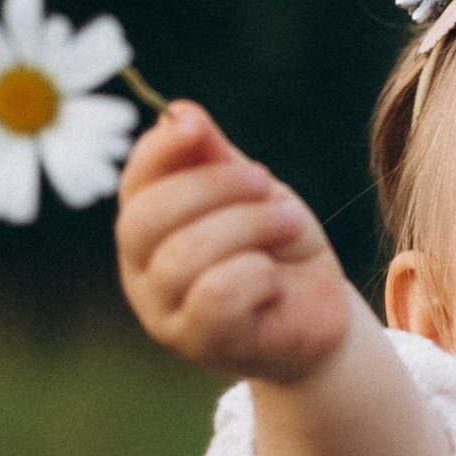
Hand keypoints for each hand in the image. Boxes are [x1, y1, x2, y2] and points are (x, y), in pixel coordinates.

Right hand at [116, 99, 350, 382]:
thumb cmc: (278, 248)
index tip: (197, 126)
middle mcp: (141, 272)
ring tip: (289, 223)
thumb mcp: (252, 192)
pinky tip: (275, 276)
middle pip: (146, 219)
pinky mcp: (200, 343)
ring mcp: (165, 313)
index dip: (161, 150)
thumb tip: (177, 112)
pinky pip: (215, 295)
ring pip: (183, 256)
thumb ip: (213, 157)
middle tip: (265, 182)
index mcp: (148, 227)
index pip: (134, 183)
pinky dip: (255, 274)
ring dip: (249, 226)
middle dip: (213, 187)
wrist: (321, 312)